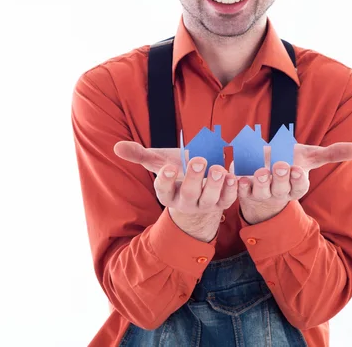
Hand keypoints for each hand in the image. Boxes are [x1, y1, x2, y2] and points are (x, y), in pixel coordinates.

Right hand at [113, 142, 236, 213]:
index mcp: (167, 193)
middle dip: (193, 177)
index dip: (165, 180)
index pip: (163, 190)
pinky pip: (228, 198)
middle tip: (198, 160)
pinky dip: (232, 188)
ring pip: (210, 198)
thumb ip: (140, 155)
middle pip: (189, 193)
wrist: (198, 190)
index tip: (168, 167)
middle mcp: (185, 202)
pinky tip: (234, 174)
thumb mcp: (158, 162)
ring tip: (218, 168)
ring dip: (215, 184)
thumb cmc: (175, 171)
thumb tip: (117, 147)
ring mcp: (205, 204)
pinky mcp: (223, 202)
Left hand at [236, 141, 351, 223]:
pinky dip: (238, 184)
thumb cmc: (290, 161)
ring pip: (260, 191)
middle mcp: (278, 192)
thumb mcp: (310, 156)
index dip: (298, 179)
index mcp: (295, 186)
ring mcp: (259, 192)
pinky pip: (240, 190)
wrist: (262, 166)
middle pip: (280, 190)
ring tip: (260, 171)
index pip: (299, 187)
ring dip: (260, 182)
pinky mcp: (242, 189)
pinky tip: (238, 176)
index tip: (298, 169)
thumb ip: (331, 153)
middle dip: (281, 178)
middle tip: (281, 165)